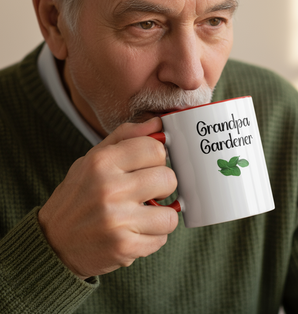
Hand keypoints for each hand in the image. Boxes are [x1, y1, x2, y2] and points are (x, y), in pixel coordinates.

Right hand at [38, 117, 177, 279]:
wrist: (54, 242)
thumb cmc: (78, 195)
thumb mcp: (93, 158)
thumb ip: (126, 136)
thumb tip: (158, 124)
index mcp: (102, 162)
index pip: (156, 149)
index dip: (158, 158)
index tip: (150, 166)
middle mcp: (109, 189)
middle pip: (168, 179)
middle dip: (162, 186)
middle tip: (148, 192)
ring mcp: (117, 220)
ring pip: (171, 214)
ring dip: (161, 216)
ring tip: (144, 214)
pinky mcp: (124, 247)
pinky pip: (162, 239)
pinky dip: (153, 236)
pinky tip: (136, 232)